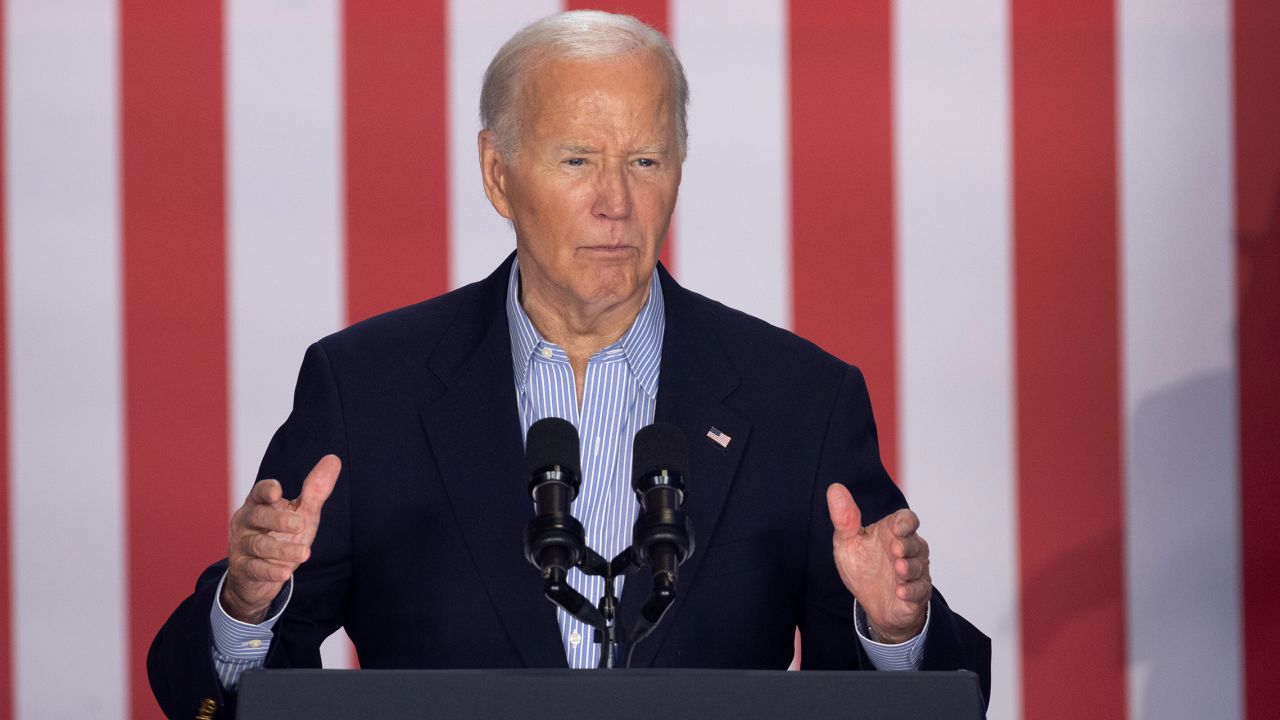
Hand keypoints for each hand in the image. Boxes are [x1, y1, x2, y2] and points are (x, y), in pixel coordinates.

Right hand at [221, 455, 340, 622]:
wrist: (260, 574)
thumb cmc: (282, 535)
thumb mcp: (302, 513)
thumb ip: (315, 490)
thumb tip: (333, 459)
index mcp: (259, 503)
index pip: (259, 492)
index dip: (266, 490)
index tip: (276, 491)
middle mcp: (246, 521)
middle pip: (257, 515)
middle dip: (277, 519)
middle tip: (299, 523)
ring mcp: (242, 545)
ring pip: (258, 544)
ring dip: (281, 549)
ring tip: (305, 553)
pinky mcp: (243, 568)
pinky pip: (255, 569)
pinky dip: (270, 571)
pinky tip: (284, 574)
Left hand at [826, 483, 929, 643]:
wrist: (873, 604)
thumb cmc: (863, 568)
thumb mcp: (848, 543)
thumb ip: (844, 518)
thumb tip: (834, 488)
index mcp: (892, 533)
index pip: (907, 519)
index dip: (905, 522)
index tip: (896, 528)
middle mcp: (908, 549)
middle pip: (915, 542)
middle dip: (907, 546)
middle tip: (895, 550)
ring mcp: (916, 570)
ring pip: (919, 566)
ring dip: (909, 568)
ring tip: (899, 570)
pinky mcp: (919, 592)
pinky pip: (920, 589)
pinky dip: (911, 590)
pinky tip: (901, 592)